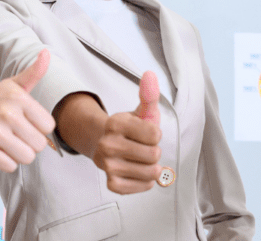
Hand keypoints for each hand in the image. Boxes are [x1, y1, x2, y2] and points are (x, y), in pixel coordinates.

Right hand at [0, 49, 56, 172]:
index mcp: (18, 97)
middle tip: (16, 134)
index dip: (40, 128)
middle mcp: (7, 113)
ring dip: (20, 154)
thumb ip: (33, 73)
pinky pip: (10, 166)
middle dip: (30, 143)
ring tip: (9, 143)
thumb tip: (46, 54)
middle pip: (39, 145)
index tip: (27, 122)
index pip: (49, 126)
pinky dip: (6, 162)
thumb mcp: (12, 85)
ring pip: (27, 157)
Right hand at [93, 71, 162, 193]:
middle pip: (154, 155)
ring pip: (151, 172)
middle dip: (154, 151)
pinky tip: (138, 171)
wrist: (105, 144)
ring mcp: (108, 166)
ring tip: (140, 159)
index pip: (155, 135)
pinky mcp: (112, 184)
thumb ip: (149, 94)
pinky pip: (143, 186)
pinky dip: (146, 181)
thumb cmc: (130, 128)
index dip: (155, 134)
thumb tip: (150, 74)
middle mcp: (108, 145)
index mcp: (116, 124)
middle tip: (142, 147)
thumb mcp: (141, 110)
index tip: (146, 132)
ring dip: (151, 167)